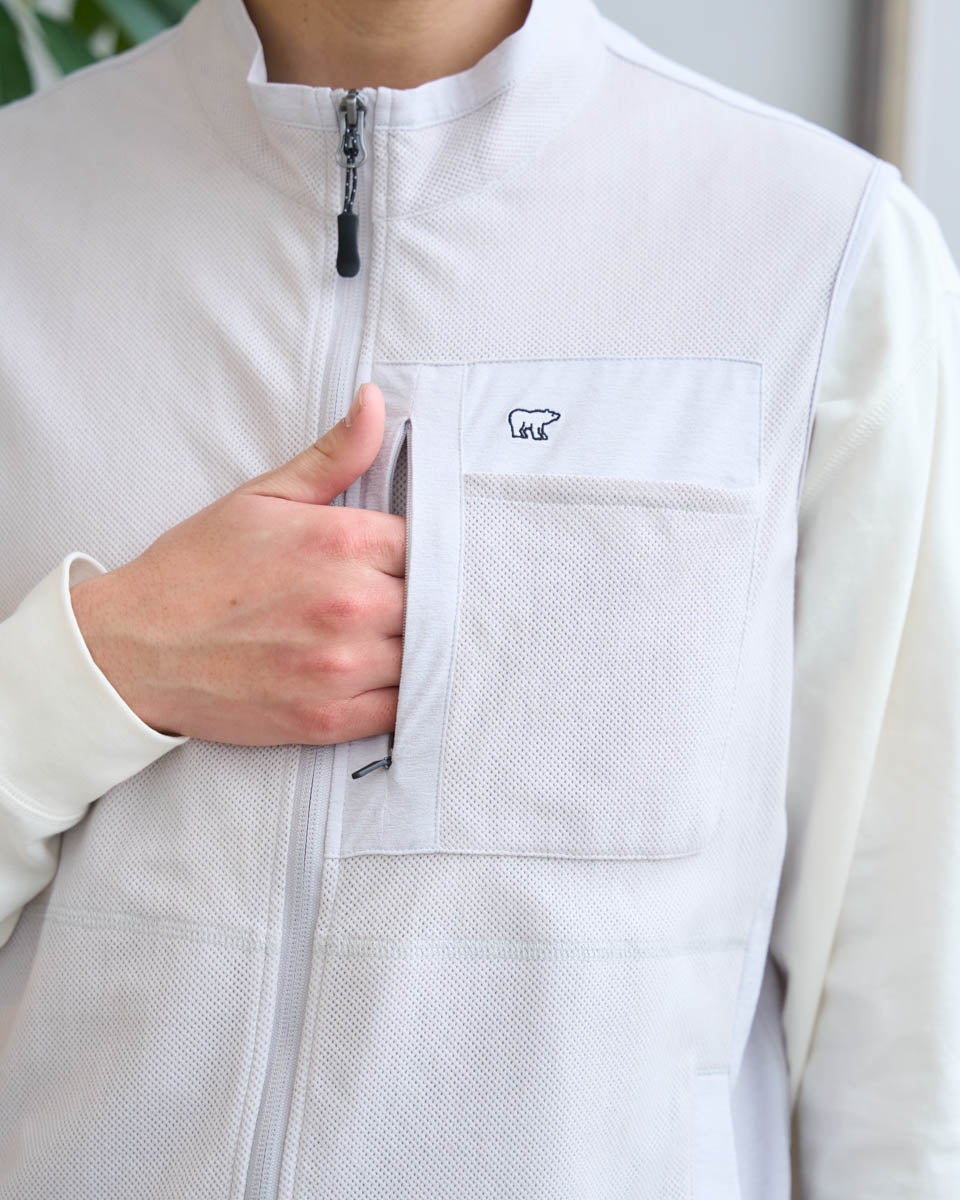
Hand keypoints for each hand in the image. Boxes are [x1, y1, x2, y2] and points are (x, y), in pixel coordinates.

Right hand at [69, 383, 404, 745]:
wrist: (135, 648)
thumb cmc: (196, 570)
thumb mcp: (263, 496)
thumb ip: (333, 456)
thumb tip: (375, 403)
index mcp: (342, 542)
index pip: (430, 543)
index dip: (421, 551)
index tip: (403, 560)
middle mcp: (352, 604)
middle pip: (435, 601)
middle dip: (420, 599)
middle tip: (396, 599)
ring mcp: (342, 666)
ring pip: (424, 656)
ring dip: (415, 648)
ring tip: (389, 637)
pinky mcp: (329, 719)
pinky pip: (401, 710)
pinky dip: (402, 696)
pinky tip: (384, 678)